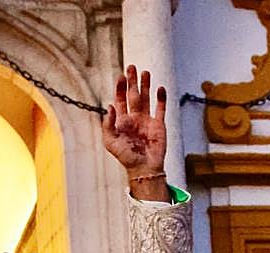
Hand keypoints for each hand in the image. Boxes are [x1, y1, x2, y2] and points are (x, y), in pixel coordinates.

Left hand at [102, 65, 168, 201]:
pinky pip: (160, 109)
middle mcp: (134, 118)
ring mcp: (147, 120)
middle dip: (132, 81)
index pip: (120, 100)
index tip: (121, 76)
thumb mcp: (110, 141)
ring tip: (145, 72)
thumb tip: (109, 105)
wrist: (143, 168)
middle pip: (133, 95)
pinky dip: (161, 98)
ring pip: (146, 98)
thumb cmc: (125, 157)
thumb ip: (108, 124)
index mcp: (122, 121)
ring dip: (146, 85)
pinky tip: (160, 88)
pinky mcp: (159, 125)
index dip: (120, 88)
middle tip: (132, 67)